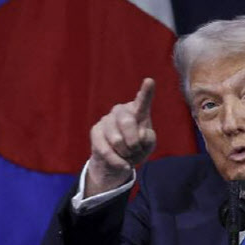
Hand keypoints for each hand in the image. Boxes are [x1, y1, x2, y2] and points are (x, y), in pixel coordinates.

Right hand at [85, 78, 155, 196]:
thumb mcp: (148, 146)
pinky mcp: (95, 131)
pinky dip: (118, 161)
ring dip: (126, 153)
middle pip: (127, 122)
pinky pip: (106, 150)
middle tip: (136, 150)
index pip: (142, 101)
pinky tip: (123, 164)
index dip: (146, 92)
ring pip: (117, 140)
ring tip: (127, 155)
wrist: (117, 162)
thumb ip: (149, 139)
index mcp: (137, 111)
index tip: (150, 81)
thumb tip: (140, 134)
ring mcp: (106, 119)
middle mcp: (121, 111)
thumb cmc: (136, 149)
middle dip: (134, 142)